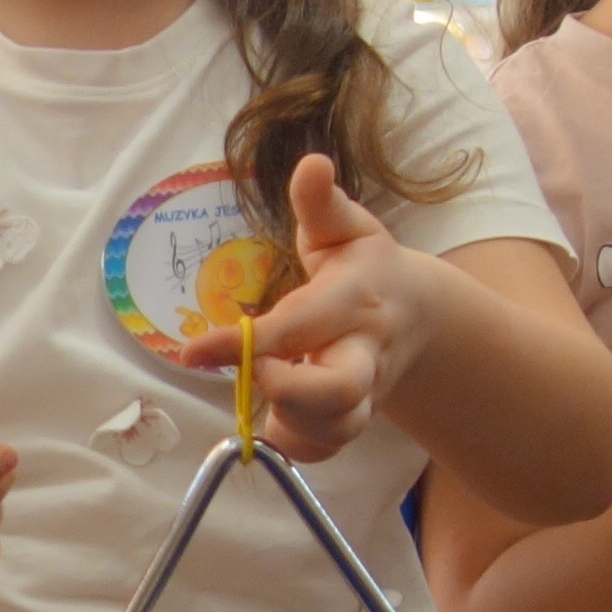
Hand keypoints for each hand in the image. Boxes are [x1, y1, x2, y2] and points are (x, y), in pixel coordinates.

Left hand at [173, 156, 425, 462]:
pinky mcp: (354, 420)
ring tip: (261, 396)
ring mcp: (364, 392)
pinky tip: (275, 418)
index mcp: (354, 299)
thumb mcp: (347, 228)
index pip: (298, 326)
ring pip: (335, 428)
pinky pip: (325, 448)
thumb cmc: (363, 268)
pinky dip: (296, 443)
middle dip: (286, 390)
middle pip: (338, 390)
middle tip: (253, 374)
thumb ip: (321, 202)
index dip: (245, 343)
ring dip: (290, 422)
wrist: (417, 318)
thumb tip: (310, 163)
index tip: (194, 350)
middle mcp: (364, 352)